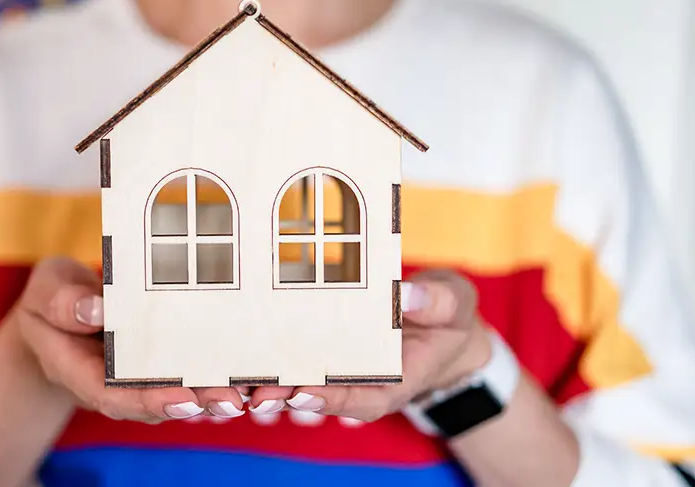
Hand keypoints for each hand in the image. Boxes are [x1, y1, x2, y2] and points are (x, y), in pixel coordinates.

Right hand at [12, 256, 244, 422]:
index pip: (114, 395)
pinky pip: (187, 370)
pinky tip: (249, 371)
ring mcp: (139, 375)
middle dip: (195, 403)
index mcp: (80, 370)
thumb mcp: (47, 289)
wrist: (61, 309)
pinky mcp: (160, 361)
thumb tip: (95, 310)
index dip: (149, 400)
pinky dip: (217, 373)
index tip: (182, 400)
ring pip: (178, 392)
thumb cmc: (53, 297)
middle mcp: (114, 381)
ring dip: (212, 393)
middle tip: (230, 400)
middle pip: (156, 400)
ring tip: (248, 392)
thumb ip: (62, 302)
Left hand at [248, 269, 492, 421]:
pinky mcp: (325, 351)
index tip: (303, 392)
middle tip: (256, 393)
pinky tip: (241, 350)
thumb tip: (407, 295)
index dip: (333, 399)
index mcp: (397, 379)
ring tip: (238, 380)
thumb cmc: (448, 314)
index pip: (364, 399)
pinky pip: (297, 359)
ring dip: (271, 382)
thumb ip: (438, 302)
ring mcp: (342, 370)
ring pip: (302, 382)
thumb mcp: (455, 303)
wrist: (440, 320)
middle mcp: (363, 382)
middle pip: (322, 396)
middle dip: (288, 396)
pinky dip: (271, 359)